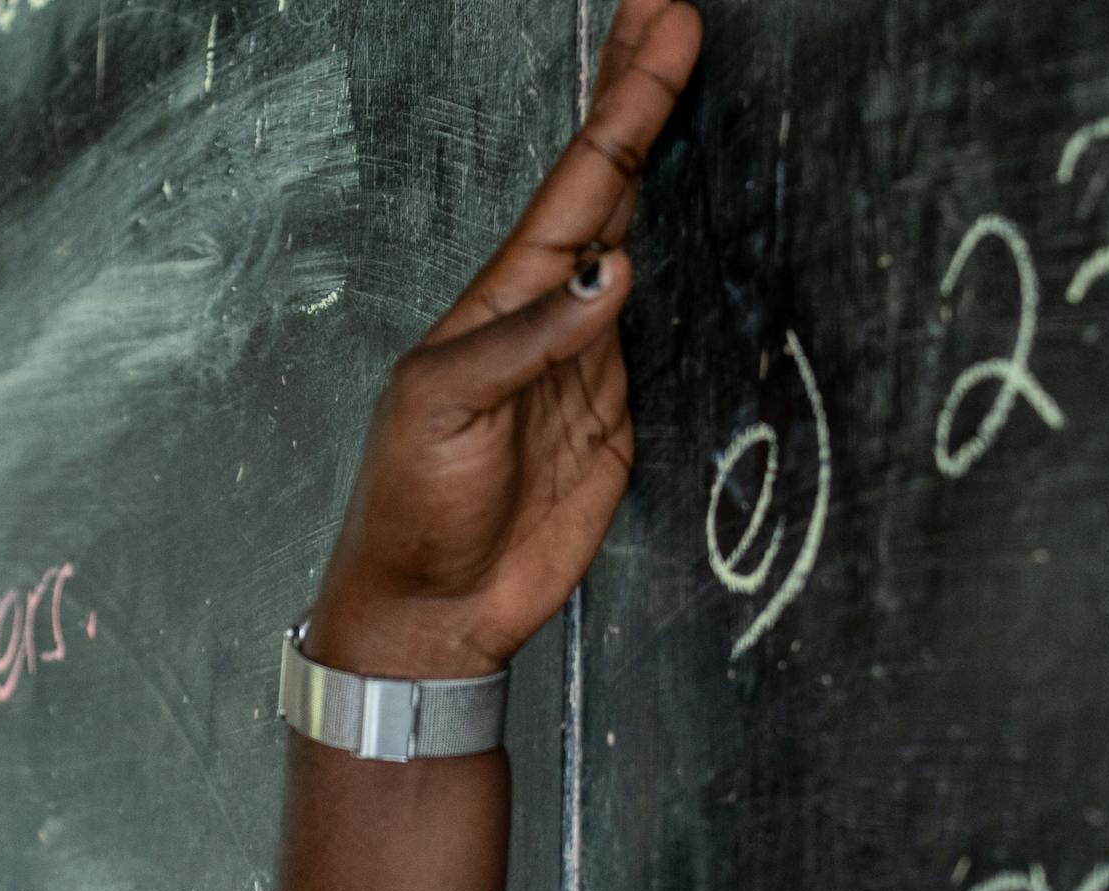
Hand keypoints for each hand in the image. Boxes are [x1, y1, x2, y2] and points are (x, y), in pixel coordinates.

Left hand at [308, 0, 703, 681]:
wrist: (430, 612)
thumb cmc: (410, 512)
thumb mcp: (445, 413)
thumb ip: (528, 344)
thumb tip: (612, 272)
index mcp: (501, 302)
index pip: (577, 185)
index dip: (621, 105)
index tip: (657, 25)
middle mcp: (550, 318)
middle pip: (608, 188)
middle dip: (638, 99)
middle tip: (669, 14)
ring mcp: (589, 364)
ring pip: (638, 241)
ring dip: (662, 163)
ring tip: (683, 80)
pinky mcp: (619, 419)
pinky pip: (665, 330)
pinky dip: (686, 270)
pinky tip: (698, 222)